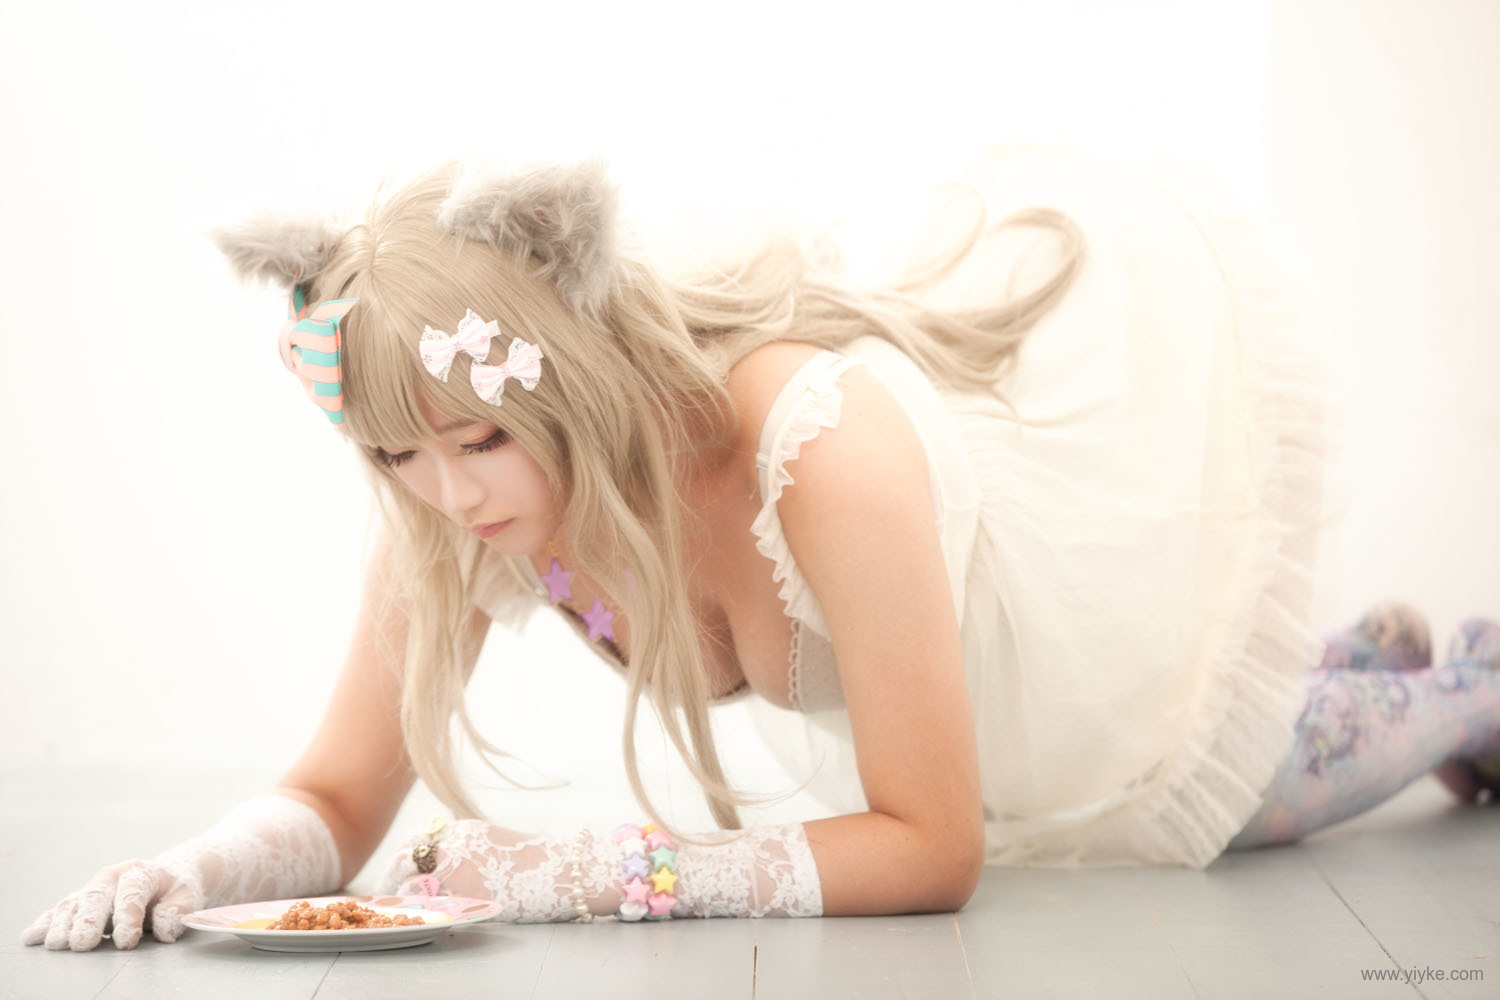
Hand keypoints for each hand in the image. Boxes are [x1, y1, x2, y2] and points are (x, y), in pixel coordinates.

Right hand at [19, 858, 202, 950]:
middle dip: (88, 921)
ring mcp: (94, 888)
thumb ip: (177, 911)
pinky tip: (33, 936)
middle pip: (97, 896)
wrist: (169, 873)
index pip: (132, 892)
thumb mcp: (188, 896)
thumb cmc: (178, 888)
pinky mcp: (82, 901)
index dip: (128, 917)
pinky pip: (60, 910)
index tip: (126, 942)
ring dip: (63, 924)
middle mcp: (112, 877)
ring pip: (75, 903)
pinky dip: (46, 923)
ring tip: (57, 944)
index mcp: (140, 872)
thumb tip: (164, 930)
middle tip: (82, 944)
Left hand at [373, 818, 620, 922]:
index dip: (403, 858)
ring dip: (400, 899)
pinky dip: (419, 915)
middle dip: (391, 877)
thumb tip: (444, 867)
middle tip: (381, 894)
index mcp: (463, 830)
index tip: (396, 872)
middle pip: (406, 858)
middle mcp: (455, 844)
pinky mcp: (465, 894)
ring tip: (393, 912)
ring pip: (412, 884)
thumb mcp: (497, 842)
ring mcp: (458, 869)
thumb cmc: (538, 861)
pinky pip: (431, 907)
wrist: (566, 870)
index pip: (418, 839)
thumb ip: (467, 849)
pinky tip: (417, 922)